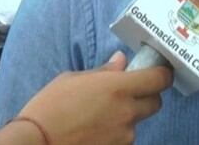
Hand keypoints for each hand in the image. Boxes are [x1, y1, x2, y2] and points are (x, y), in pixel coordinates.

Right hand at [0, 51, 172, 144]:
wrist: (37, 141)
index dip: (162, 74)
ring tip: (100, 115)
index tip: (157, 71)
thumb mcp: (74, 79)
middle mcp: (127, 112)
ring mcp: (124, 135)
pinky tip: (95, 130)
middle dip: (146, 96)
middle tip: (128, 93)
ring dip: (127, 117)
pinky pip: (124, 138)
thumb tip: (121, 61)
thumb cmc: (50, 106)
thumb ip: (104, 71)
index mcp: (118, 87)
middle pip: (155, 103)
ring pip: (137, 122)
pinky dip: (116, 132)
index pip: (159, 79)